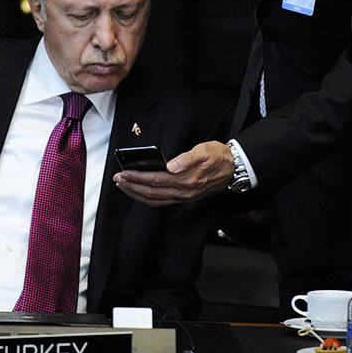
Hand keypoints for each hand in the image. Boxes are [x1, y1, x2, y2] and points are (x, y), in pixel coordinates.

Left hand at [113, 141, 234, 206]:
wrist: (233, 169)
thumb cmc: (218, 157)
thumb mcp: (204, 151)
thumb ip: (187, 158)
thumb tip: (171, 165)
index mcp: (186, 179)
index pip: (155, 179)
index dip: (138, 177)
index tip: (124, 172)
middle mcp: (184, 192)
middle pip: (151, 191)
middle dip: (131, 185)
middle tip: (118, 179)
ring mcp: (183, 197)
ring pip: (154, 199)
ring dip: (136, 193)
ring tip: (123, 186)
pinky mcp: (184, 198)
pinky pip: (161, 202)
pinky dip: (146, 198)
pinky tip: (138, 193)